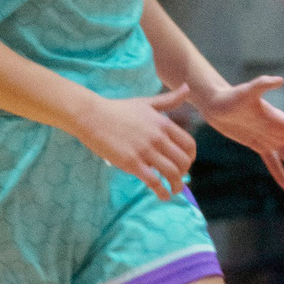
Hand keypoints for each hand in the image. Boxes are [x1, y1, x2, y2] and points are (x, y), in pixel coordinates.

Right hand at [74, 86, 197, 200]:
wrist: (92, 116)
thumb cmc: (118, 109)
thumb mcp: (146, 102)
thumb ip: (169, 100)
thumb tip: (187, 87)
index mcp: (163, 123)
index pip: (189, 144)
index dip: (191, 157)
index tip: (186, 163)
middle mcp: (158, 138)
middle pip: (183, 161)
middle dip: (184, 173)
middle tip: (177, 178)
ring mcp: (145, 151)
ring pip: (172, 173)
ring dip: (177, 185)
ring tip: (174, 191)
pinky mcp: (132, 163)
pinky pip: (154, 182)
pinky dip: (162, 192)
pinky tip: (162, 196)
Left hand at [202, 73, 283, 195]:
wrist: (216, 103)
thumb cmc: (231, 96)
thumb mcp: (246, 92)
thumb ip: (263, 84)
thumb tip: (279, 80)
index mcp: (281, 120)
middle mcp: (280, 130)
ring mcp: (271, 138)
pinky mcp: (260, 146)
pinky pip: (275, 163)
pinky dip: (283, 176)